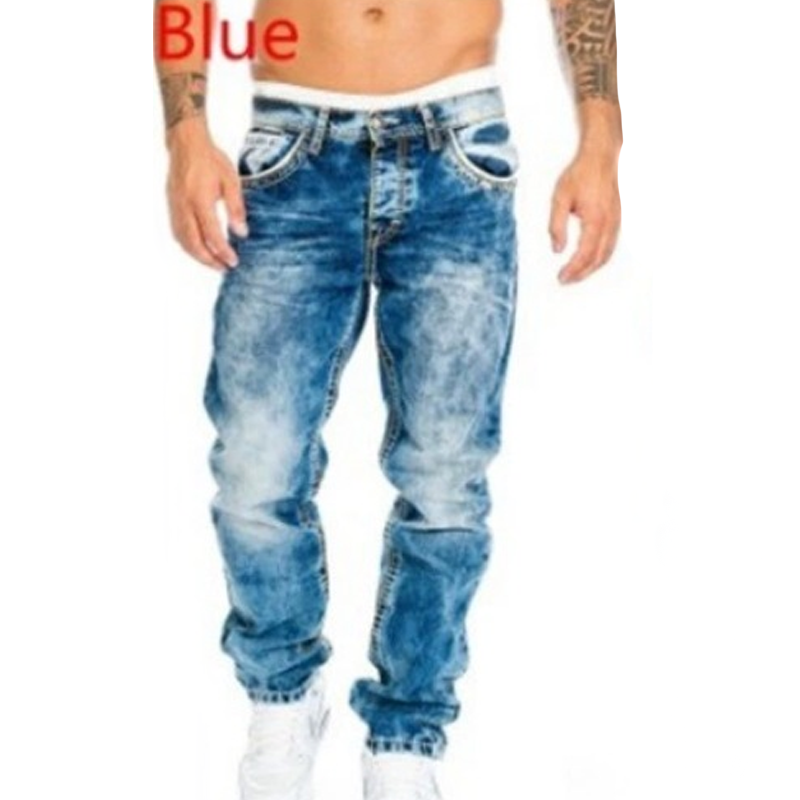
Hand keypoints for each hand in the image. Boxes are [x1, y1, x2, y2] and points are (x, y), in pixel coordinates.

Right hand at [166, 122, 247, 270]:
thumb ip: (236, 208)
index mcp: (200, 200)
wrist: (186, 144)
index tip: (233, 261)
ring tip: (214, 263)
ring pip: (183, 241)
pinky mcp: (171, 207)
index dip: (223, 252)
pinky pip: (177, 233)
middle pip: (194, 244)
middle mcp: (184, 207)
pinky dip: (188, 246)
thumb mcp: (232, 181)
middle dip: (209, 260)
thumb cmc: (211, 160)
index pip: (212, 235)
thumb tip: (241, 233)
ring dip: (198, 256)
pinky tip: (199, 250)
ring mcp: (175, 207)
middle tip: (224, 268)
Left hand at [549, 149, 621, 284]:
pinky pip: (611, 245)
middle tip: (566, 280)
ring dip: (592, 268)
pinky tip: (591, 261)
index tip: (562, 277)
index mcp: (596, 220)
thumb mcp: (560, 198)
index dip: (573, 269)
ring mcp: (615, 222)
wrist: (600, 157)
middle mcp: (609, 224)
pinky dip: (601, 258)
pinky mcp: (616, 219)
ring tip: (577, 275)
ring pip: (607, 254)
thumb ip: (557, 225)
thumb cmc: (581, 174)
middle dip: (582, 273)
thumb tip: (557, 248)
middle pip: (598, 259)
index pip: (585, 254)